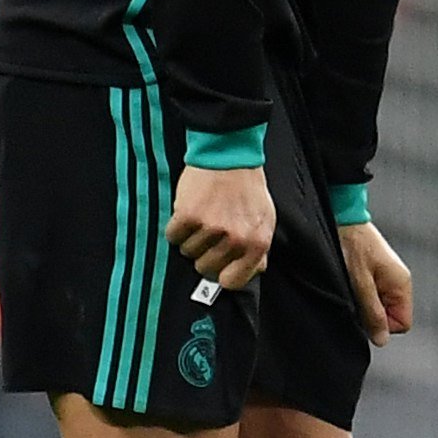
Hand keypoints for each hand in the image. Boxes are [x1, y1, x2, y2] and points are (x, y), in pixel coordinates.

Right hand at [168, 163, 273, 291]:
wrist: (230, 156)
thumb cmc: (247, 188)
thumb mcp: (264, 220)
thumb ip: (259, 249)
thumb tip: (254, 270)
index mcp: (256, 243)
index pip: (232, 282)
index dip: (221, 274)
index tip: (218, 265)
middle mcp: (235, 239)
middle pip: (205, 269)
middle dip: (204, 254)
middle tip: (209, 234)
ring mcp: (211, 228)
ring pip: (187, 253)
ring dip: (190, 239)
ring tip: (201, 219)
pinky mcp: (189, 215)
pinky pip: (173, 236)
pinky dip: (176, 227)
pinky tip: (187, 214)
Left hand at [340, 221, 412, 345]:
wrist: (343, 217)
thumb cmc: (352, 244)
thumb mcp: (359, 282)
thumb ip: (372, 312)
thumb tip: (382, 339)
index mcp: (401, 284)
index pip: (402, 324)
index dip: (382, 325)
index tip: (364, 313)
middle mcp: (399, 282)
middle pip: (390, 316)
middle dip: (372, 313)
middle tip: (355, 296)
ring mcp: (389, 278)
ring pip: (379, 306)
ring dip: (364, 302)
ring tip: (351, 284)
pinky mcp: (377, 273)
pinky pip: (372, 295)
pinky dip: (360, 293)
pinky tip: (351, 280)